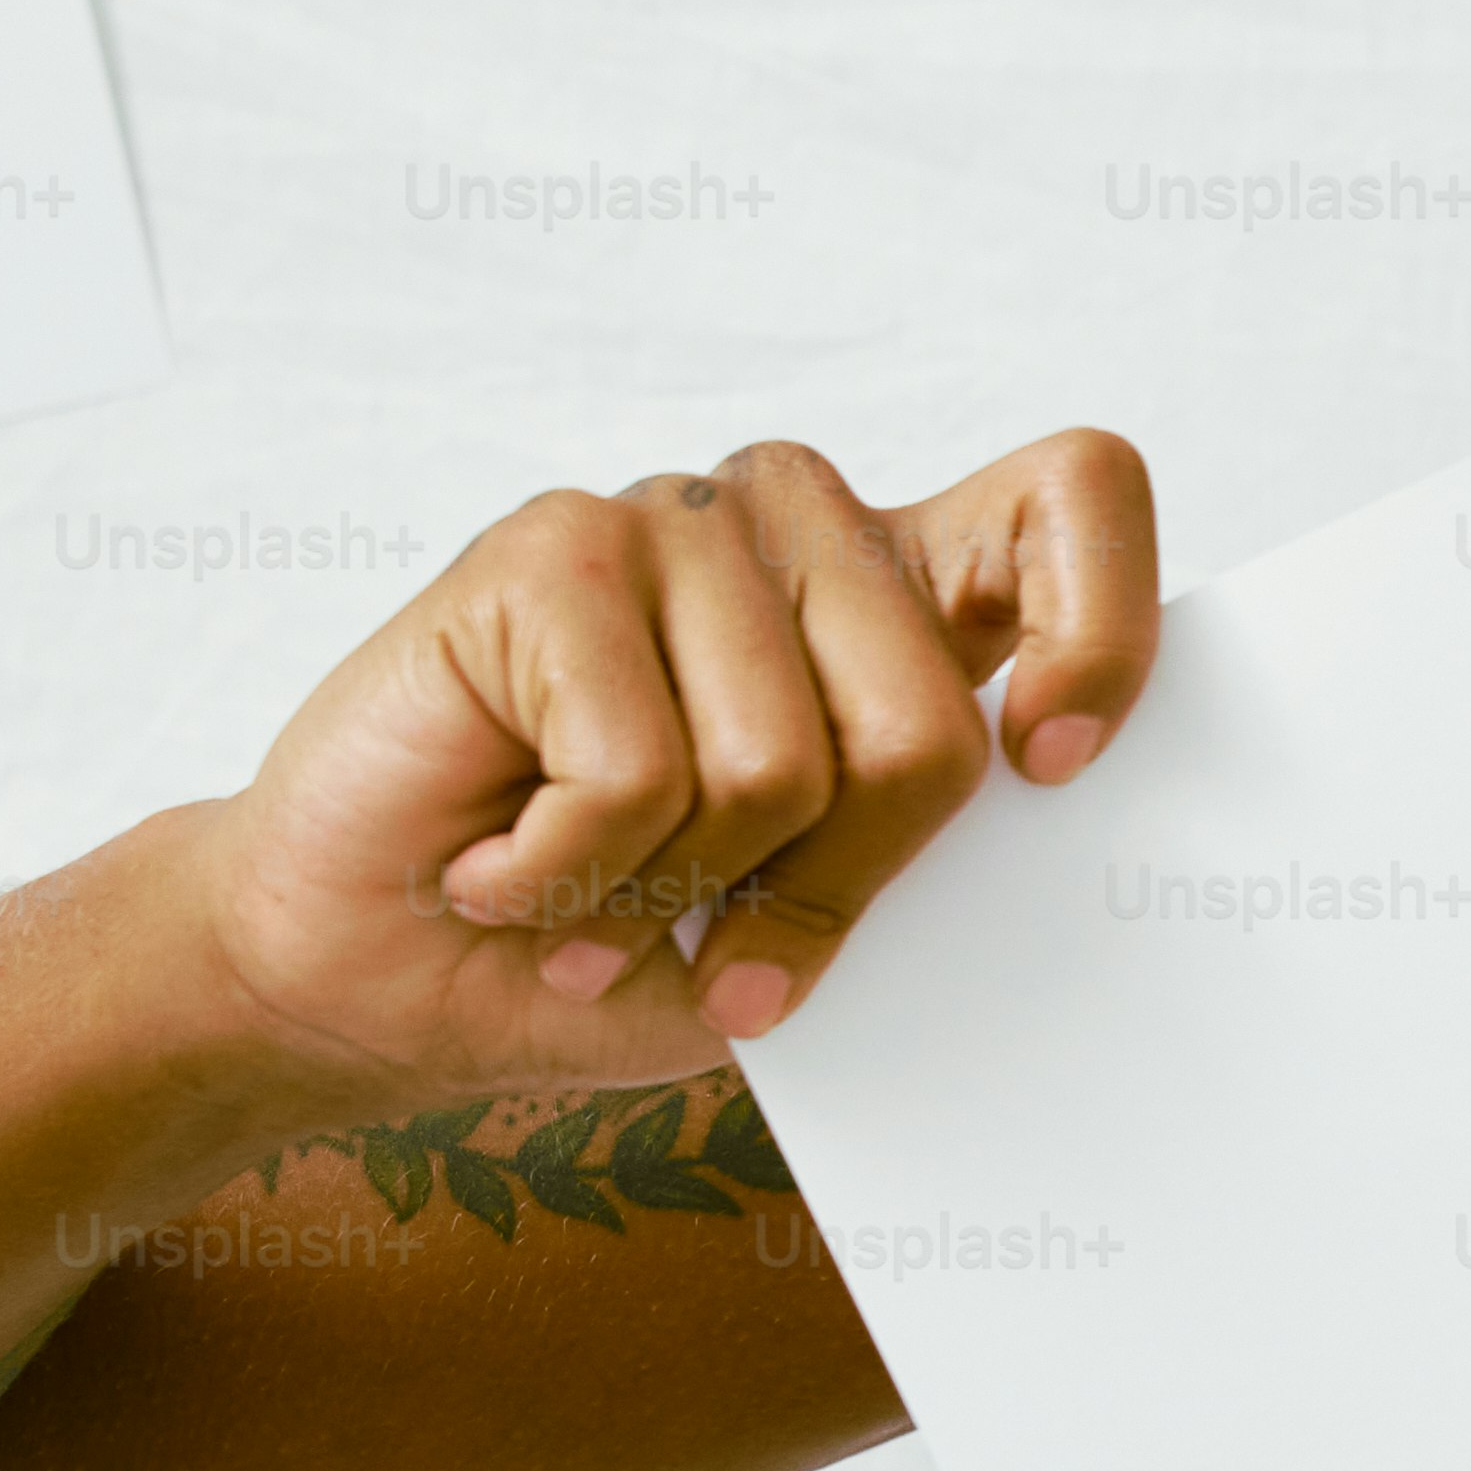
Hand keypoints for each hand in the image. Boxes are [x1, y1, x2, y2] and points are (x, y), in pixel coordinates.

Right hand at [181, 431, 1158, 1094]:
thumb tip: (1033, 800)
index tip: (1054, 763)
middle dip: (837, 888)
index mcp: (901, 591)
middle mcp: (799, 528)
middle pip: (929, 724)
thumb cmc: (608, 945)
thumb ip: (914, 855)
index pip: (1077, 494)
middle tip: (735, 949)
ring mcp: (674, 520)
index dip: (1103, 624)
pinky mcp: (550, 549)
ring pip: (780, 763)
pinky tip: (504, 863)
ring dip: (681, 893)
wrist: (366, 976)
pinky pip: (637, 773)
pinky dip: (570, 877)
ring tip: (598, 901)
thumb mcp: (804, 921)